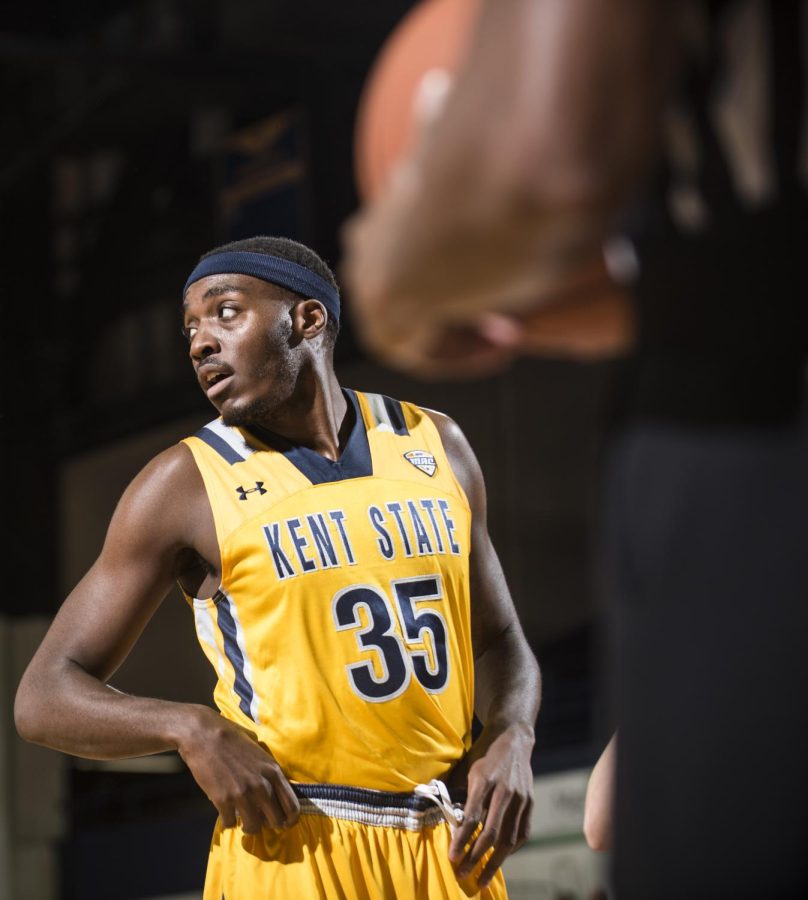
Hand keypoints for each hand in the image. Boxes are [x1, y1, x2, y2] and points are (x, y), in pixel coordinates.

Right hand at [177, 706, 299, 833]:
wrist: (204, 735)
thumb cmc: (231, 736)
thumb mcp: (258, 747)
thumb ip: (266, 766)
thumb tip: (271, 779)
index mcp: (273, 771)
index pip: (292, 806)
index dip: (291, 819)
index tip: (286, 824)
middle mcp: (262, 786)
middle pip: (276, 821)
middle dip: (269, 824)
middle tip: (261, 820)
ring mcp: (242, 794)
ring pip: (253, 827)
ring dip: (249, 827)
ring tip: (243, 821)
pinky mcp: (223, 800)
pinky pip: (230, 823)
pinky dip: (228, 822)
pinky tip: (226, 814)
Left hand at [449, 722, 533, 888]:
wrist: (512, 738)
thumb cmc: (483, 753)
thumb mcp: (467, 767)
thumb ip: (459, 791)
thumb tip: (445, 819)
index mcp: (484, 779)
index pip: (472, 817)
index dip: (462, 840)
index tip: (452, 857)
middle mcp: (504, 790)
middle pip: (491, 832)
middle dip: (475, 857)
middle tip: (463, 874)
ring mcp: (520, 797)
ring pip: (508, 838)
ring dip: (494, 861)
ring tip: (482, 877)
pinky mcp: (530, 802)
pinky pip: (522, 832)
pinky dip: (511, 848)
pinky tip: (501, 857)